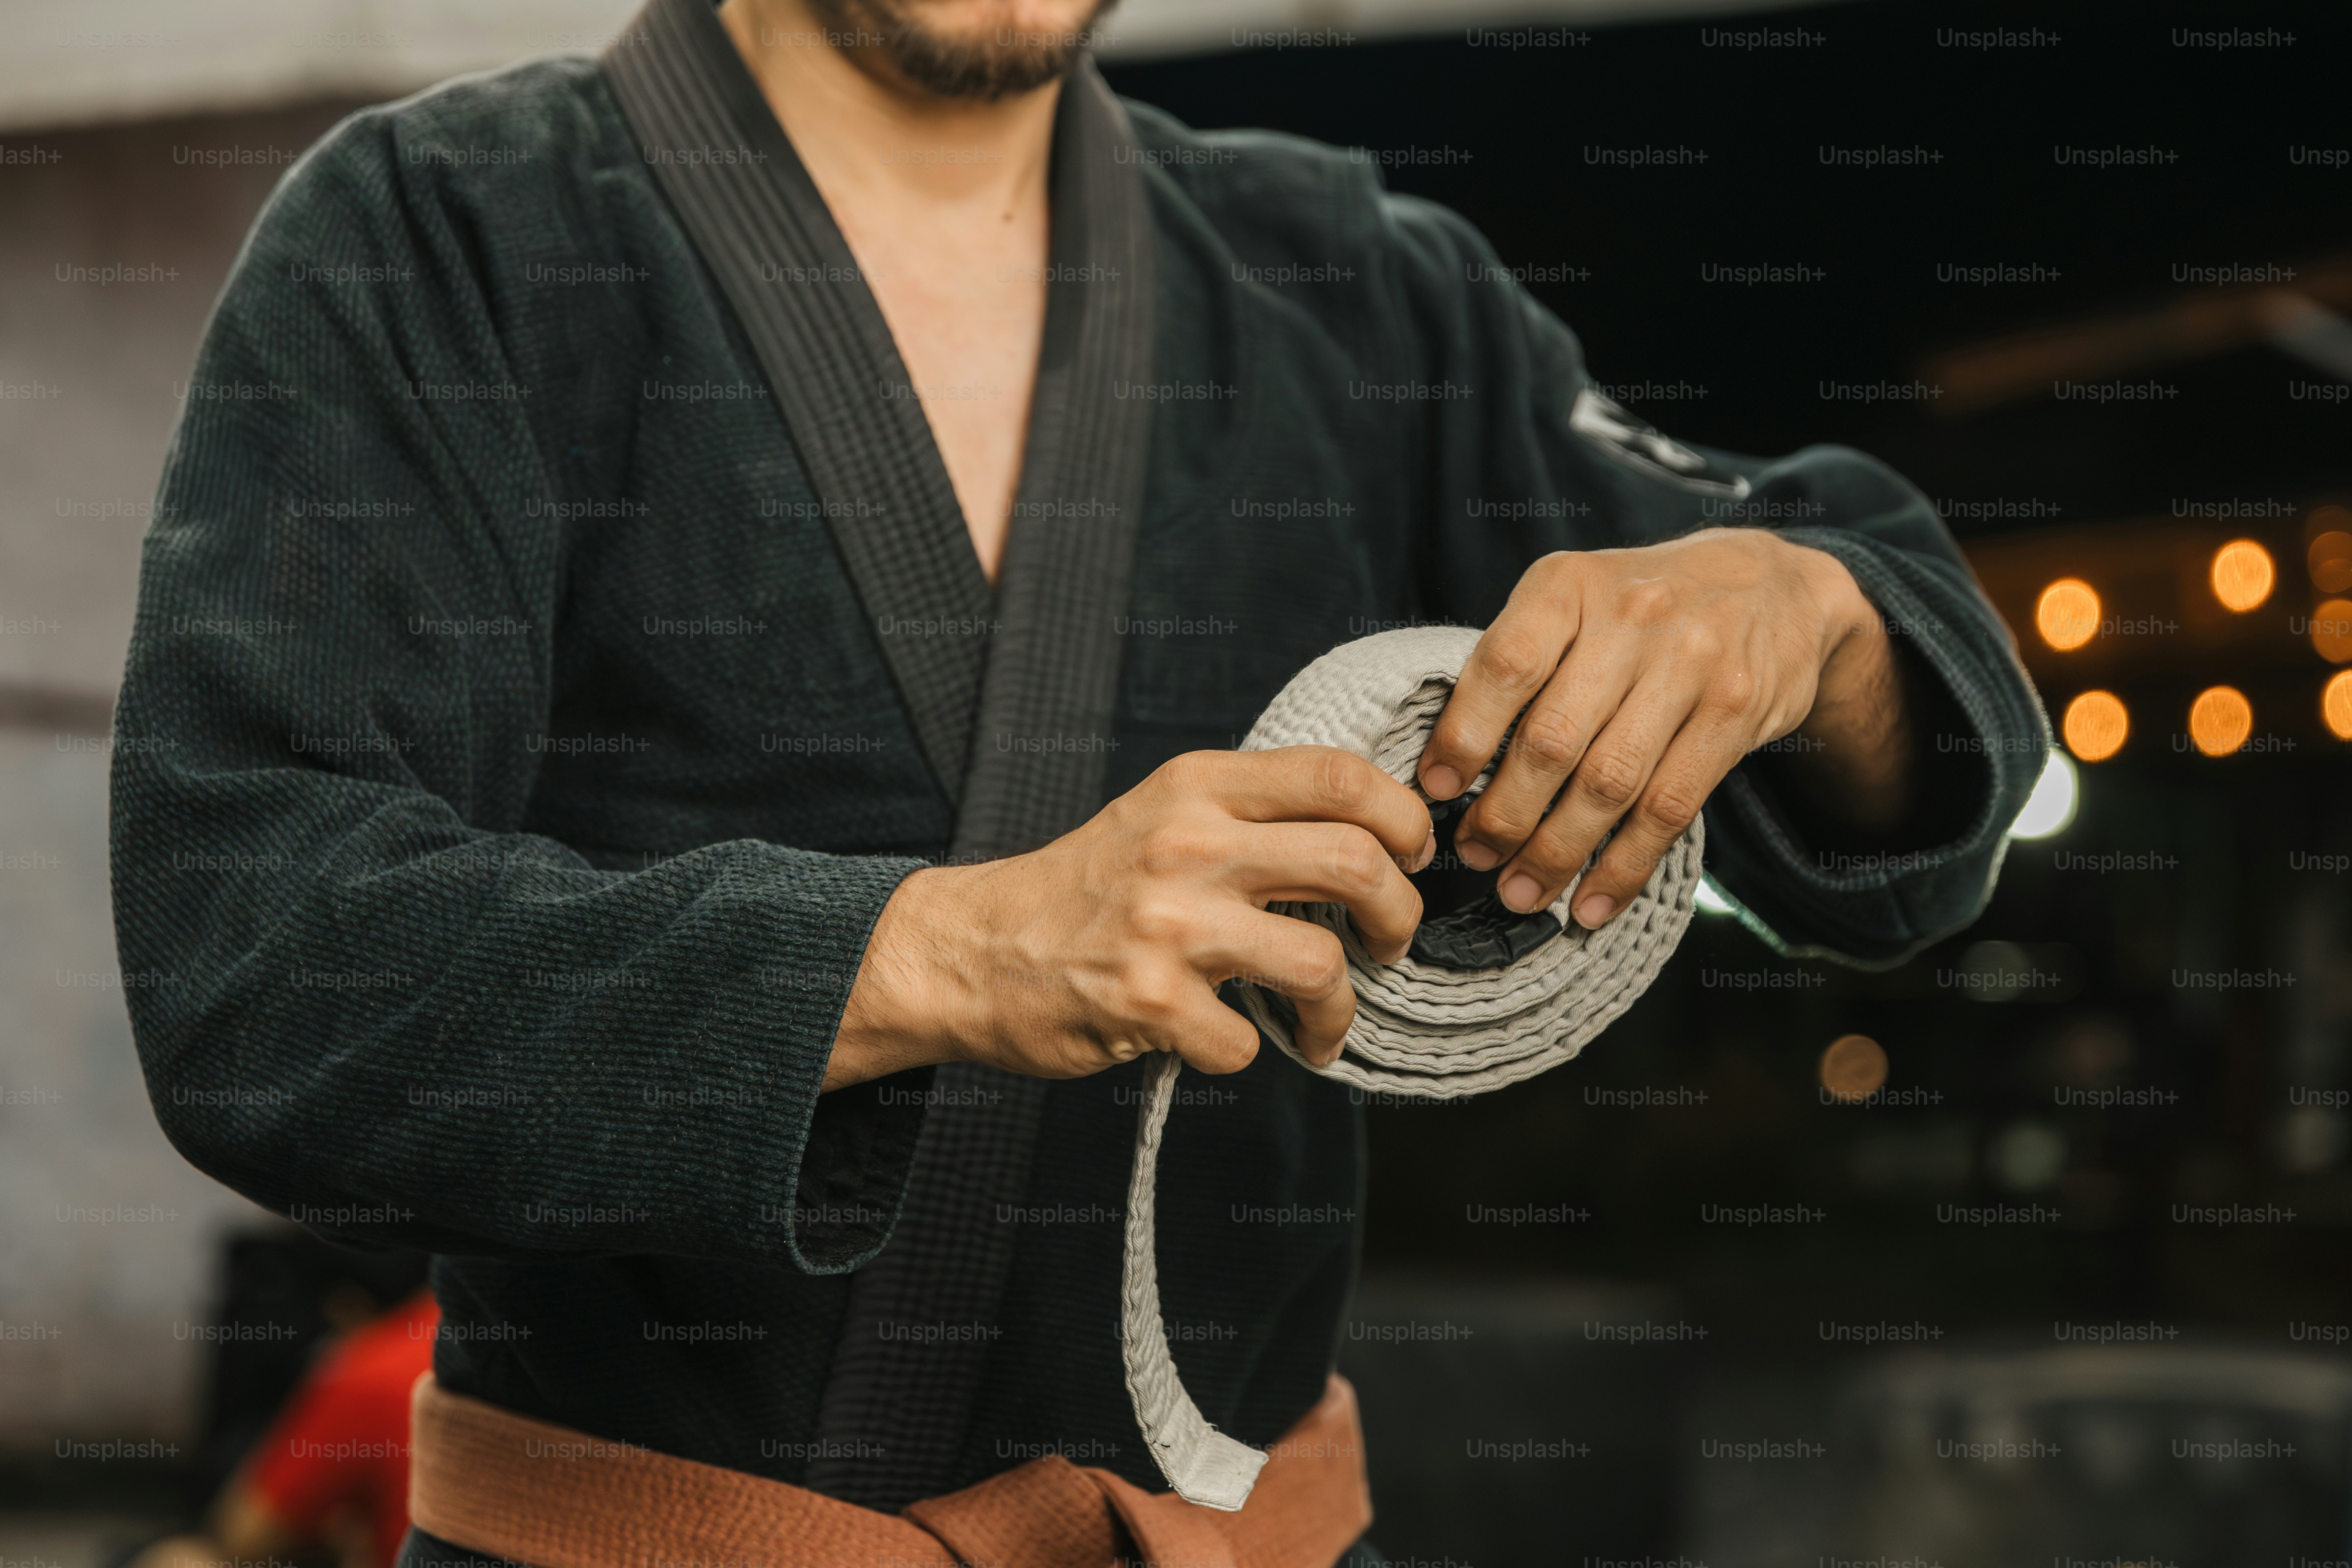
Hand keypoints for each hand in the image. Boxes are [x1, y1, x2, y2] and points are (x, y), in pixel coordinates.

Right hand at [825, 748, 1433, 1089]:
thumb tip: (1369, 839)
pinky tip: (1217, 1041)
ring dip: (1339, 1010)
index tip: (1412, 858)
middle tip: (1390, 946)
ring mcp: (1167, 925)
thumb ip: (1251, 815)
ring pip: (1321, 962)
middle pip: (1357, 862)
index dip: (1403, 818)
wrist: (971, 949)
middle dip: (1400, 917)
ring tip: (1322, 1025)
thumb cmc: (1085, 889)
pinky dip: (1244, 1055)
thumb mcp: (1163, 815)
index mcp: (1198, 787)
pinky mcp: (1146, 1002)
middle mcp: (1188, 844)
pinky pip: (1245, 1044)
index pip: (1341, 774)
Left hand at [1417, 529, 1910, 929]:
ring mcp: (1691, 666)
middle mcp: (1632, 619)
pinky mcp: (1736, 715)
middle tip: (1476, 857)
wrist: (1772, 589)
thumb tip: (1448, 763)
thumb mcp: (1575, 599)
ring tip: (1520, 893)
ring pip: (1609, 784)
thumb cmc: (1642, 607)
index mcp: (1570, 586)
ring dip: (1557, 853)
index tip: (1437, 792)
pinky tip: (1592, 905)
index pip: (1505, 666)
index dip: (1464, 737)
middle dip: (1505, 815)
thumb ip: (1522, 662)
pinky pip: (1669, 810)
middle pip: (1554, 738)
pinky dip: (1624, 868)